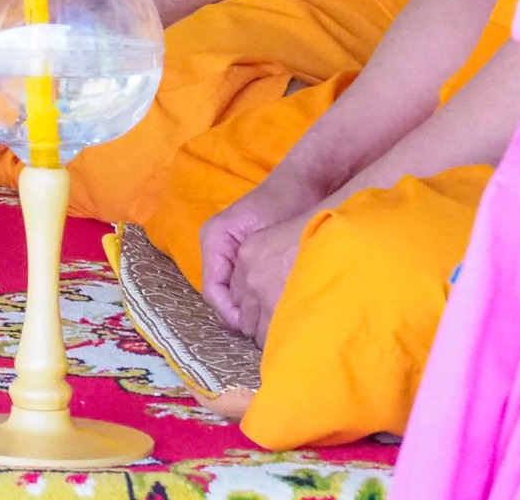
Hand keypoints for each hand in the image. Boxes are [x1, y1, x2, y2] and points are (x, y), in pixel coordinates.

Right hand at [198, 183, 307, 333]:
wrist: (306, 185)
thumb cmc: (284, 204)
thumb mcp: (258, 236)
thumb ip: (242, 272)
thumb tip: (240, 314)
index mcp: (214, 240)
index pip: (214, 293)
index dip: (233, 315)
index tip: (259, 329)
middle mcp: (217, 249)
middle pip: (222, 299)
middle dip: (244, 318)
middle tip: (271, 334)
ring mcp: (233, 255)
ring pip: (235, 298)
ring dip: (253, 313)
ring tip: (276, 326)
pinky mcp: (250, 260)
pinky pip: (248, 291)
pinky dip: (262, 303)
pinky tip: (281, 309)